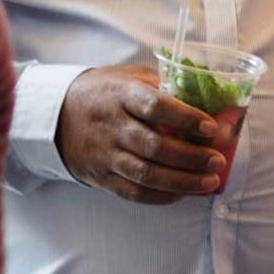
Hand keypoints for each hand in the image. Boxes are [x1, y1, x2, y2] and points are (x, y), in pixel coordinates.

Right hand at [54, 64, 225, 205]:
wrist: (55, 115)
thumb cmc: (103, 92)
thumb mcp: (128, 77)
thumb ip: (161, 85)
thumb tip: (205, 96)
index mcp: (122, 96)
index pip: (155, 106)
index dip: (186, 118)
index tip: (211, 127)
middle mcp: (113, 127)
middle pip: (156, 147)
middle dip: (192, 157)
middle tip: (218, 160)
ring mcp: (106, 155)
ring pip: (147, 174)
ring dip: (183, 181)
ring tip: (210, 181)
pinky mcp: (101, 177)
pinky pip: (134, 192)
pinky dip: (161, 196)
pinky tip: (184, 193)